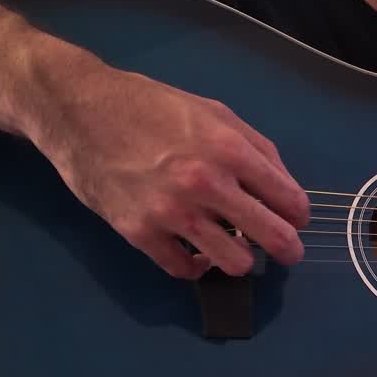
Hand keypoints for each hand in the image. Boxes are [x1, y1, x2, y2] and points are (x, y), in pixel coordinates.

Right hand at [32, 67, 309, 278]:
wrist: (78, 110)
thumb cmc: (150, 106)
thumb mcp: (214, 111)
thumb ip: (256, 148)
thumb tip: (285, 188)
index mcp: (230, 149)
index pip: (290, 200)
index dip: (298, 215)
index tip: (295, 219)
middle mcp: (205, 183)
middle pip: (272, 238)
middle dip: (287, 249)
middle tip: (286, 252)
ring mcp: (171, 212)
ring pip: (233, 263)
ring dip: (240, 259)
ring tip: (234, 247)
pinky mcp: (139, 232)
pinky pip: (184, 269)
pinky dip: (196, 265)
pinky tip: (197, 252)